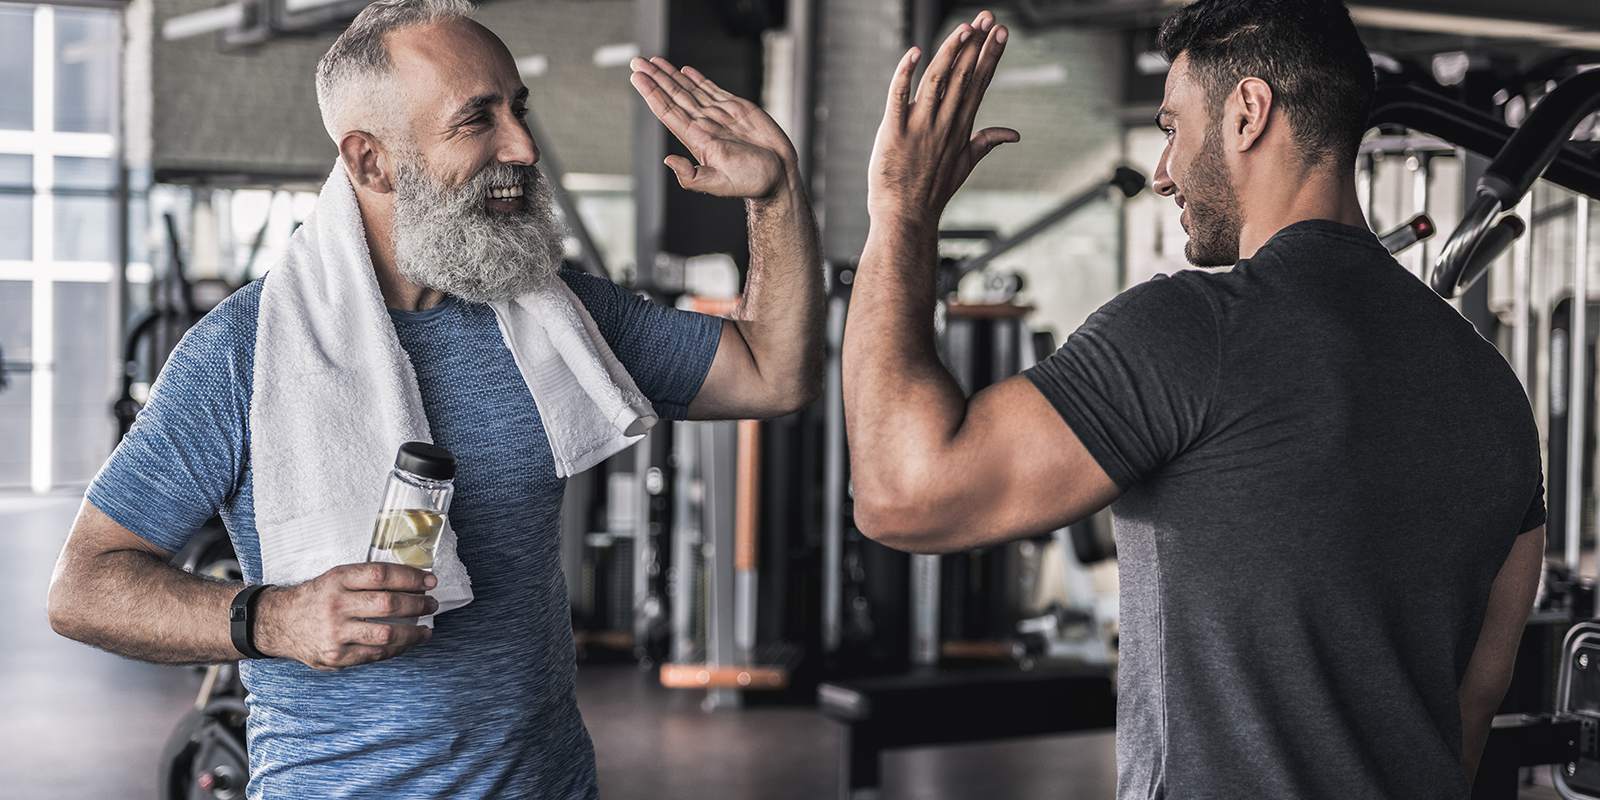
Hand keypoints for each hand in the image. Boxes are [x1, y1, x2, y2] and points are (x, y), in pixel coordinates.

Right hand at [253, 562, 438, 670]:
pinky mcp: (336, 657)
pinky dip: (397, 648)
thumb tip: (413, 580)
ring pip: (386, 634)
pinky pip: (376, 654)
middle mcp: (335, 605)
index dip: (411, 577)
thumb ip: (367, 578)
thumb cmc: (317, 597)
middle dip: (418, 604)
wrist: (280, 622)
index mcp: (337, 579)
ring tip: (426, 629)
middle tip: (431, 603)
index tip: (429, 580)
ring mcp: (335, 633)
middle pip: (388, 604)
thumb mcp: (336, 577)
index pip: (382, 575)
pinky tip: (406, 642)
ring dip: (413, 632)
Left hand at [629, 56, 796, 198]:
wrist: (779, 175)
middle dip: (655, 78)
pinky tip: (685, 71)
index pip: (668, 111)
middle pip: (674, 96)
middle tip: (637, 62)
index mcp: (698, 139)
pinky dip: (698, 79)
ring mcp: (719, 115)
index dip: (652, 93)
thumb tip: (669, 161)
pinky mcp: (736, 109)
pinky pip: (712, 89)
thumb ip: (693, 176)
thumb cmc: (753, 182)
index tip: (638, 78)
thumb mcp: (720, 183)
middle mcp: (705, 125)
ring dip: (670, 75)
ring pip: (689, 90)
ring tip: (654, 61)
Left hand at [868, 11, 1016, 229]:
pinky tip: (914, 53)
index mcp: (960, 127)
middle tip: (988, 17)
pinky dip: (905, 74)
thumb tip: (1014, 133)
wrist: (906, 218)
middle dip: (977, 44)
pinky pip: (898, 97)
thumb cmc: (931, 192)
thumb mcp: (966, 165)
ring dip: (950, 52)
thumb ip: (987, 141)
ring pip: (937, 81)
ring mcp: (920, 127)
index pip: (979, 83)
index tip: (1001, 32)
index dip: (990, 56)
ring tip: (964, 28)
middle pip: (964, 76)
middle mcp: (944, 124)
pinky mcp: (894, 132)